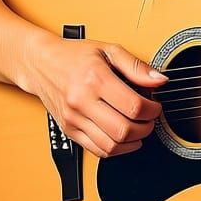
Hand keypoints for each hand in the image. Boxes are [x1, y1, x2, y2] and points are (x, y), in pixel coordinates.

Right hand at [21, 33, 164, 158]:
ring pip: (111, 145)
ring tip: (139, 129)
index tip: (156, 106)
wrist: (40, 64)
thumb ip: (136, 66)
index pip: (133, 106)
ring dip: (133, 142)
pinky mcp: (69, 130)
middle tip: (150, 119)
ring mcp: (73, 119)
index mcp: (95, 79)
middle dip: (146, 128)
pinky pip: (97, 150)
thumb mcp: (109, 50)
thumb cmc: (74, 56)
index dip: (152, 110)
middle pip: (124, 130)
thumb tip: (159, 80)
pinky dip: (116, 149)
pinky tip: (124, 139)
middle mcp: (81, 101)